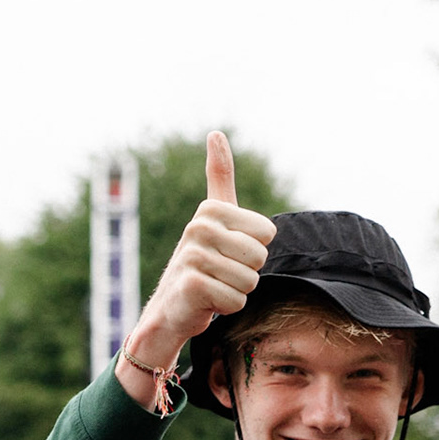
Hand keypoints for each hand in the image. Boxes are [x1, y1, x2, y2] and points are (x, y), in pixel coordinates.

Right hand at [128, 133, 276, 367]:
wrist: (171, 307)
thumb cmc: (201, 262)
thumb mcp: (214, 217)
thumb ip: (219, 177)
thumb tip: (215, 132)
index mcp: (211, 209)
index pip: (267, 234)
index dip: (254, 250)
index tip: (228, 252)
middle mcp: (198, 227)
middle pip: (260, 257)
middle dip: (247, 273)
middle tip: (221, 273)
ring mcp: (192, 256)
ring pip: (249, 281)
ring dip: (236, 291)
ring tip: (214, 286)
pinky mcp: (191, 285)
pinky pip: (235, 300)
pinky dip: (226, 307)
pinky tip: (206, 302)